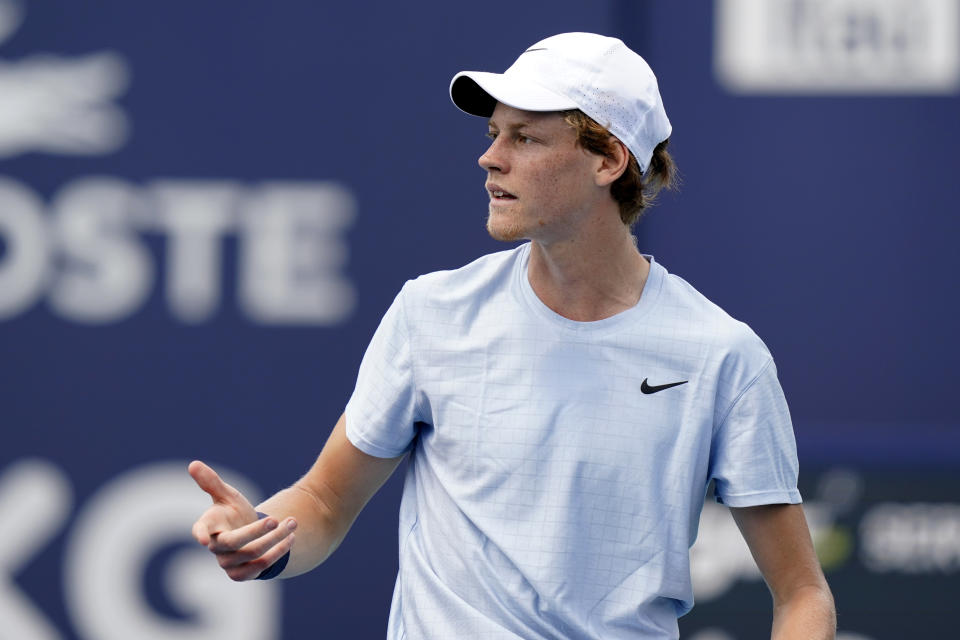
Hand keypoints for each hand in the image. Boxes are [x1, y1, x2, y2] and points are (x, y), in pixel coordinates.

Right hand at [188, 460, 296, 580]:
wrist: (247, 534)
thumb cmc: (232, 512)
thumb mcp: (226, 495)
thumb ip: (211, 482)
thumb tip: (193, 464)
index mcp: (208, 526)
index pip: (201, 530)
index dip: (201, 535)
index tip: (203, 540)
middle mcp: (216, 547)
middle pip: (235, 542)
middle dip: (257, 531)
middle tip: (275, 519)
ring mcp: (228, 563)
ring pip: (253, 554)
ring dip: (276, 539)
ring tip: (292, 523)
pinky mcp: (242, 574)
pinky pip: (261, 566)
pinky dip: (278, 552)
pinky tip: (290, 539)